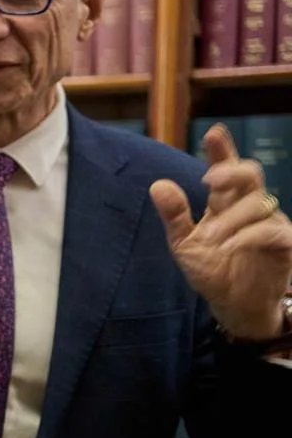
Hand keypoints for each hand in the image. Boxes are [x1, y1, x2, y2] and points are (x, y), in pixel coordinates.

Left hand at [151, 124, 291, 340]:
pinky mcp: (284, 243)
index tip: (214, 133)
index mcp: (224, 202)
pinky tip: (228, 246)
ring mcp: (269, 223)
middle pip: (250, 175)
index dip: (221, 151)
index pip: (224, 171)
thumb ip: (175, 216)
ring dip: (231, 220)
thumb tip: (158, 184)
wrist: (233, 305)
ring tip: (209, 239)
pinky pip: (271, 231)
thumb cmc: (212, 269)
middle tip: (208, 180)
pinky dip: (247, 236)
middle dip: (232, 171)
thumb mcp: (184, 244)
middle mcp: (249, 207)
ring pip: (258, 204)